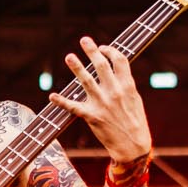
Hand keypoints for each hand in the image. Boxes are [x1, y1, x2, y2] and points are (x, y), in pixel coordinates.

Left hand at [49, 36, 153, 165]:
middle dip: (92, 51)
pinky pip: (73, 107)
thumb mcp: (135, 99)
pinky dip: (61, 101)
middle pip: (101, 65)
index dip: (110, 50)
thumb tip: (117, 69)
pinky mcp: (92, 116)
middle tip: (84, 40)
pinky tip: (52, 96)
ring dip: (76, 67)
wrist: (133, 146)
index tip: (102, 47)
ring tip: (69, 57)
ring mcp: (102, 103)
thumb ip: (125, 83)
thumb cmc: (135, 121)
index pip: (119, 60)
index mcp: (127, 86)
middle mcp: (114, 92)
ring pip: (86, 81)